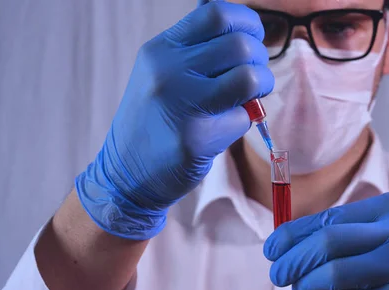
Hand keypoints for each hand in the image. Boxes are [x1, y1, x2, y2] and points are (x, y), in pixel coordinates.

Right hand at [75, 1, 272, 239]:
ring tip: (251, 98)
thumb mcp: (160, 73)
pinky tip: (224, 128)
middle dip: (260, 59)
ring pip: (250, 77)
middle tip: (254, 76)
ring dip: (262, 86)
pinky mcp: (198, 138)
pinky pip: (243, 118)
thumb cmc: (154, 120)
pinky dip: (244, 122)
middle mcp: (169, 71)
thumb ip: (196, 51)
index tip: (254, 37)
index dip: (247, 21)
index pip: (215, 12)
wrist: (126, 173)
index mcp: (161, 49)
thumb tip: (245, 33)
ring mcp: (183, 104)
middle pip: (240, 44)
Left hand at [264, 192, 388, 289]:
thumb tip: (290, 241)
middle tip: (276, 273)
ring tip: (296, 288)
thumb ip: (351, 234)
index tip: (272, 247)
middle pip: (329, 241)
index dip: (293, 233)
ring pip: (335, 272)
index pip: (332, 217)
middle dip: (292, 259)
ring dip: (305, 283)